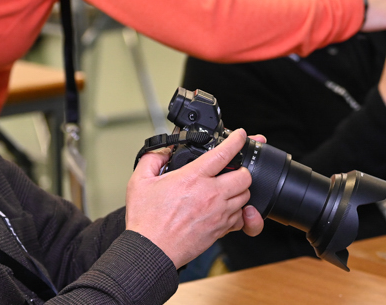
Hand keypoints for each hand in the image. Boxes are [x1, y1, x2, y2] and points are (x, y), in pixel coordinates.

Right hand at [126, 129, 262, 267]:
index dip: (237, 140)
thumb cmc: (146, 220)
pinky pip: (241, 218)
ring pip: (246, 196)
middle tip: (233, 168)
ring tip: (229, 187)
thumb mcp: (139, 181)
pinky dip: (238, 211)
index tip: (241, 135)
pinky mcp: (220, 230)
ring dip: (240, 189)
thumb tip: (162, 152)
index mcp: (193, 178)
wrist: (151, 250)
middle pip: (245, 176)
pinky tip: (227, 208)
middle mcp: (211, 194)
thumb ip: (152, 159)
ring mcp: (218, 213)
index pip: (224, 153)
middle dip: (242, 169)